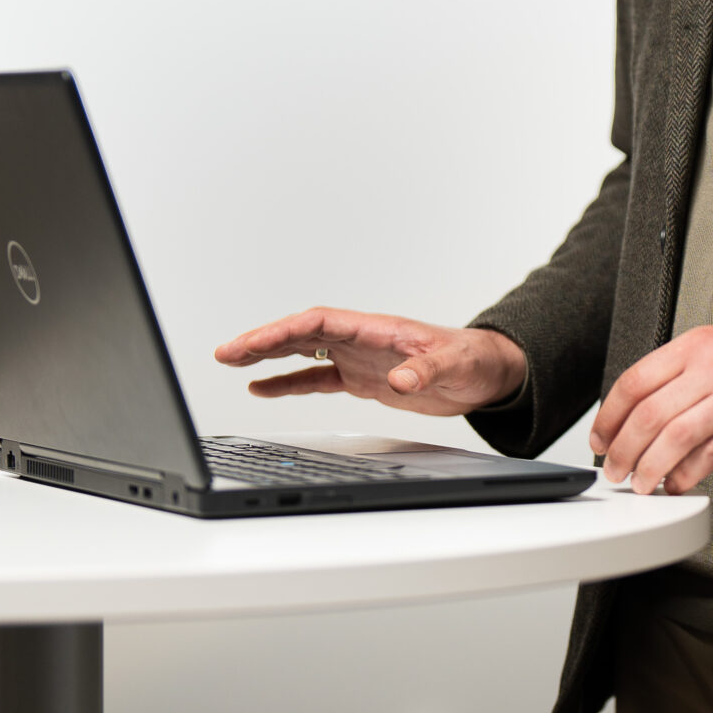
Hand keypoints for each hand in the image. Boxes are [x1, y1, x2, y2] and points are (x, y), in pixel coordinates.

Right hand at [213, 309, 526, 419]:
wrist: (488, 372)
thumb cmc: (473, 359)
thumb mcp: (454, 365)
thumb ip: (426, 370)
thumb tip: (402, 380)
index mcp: (377, 328)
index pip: (318, 323)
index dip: (282, 331)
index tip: (252, 343)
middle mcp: (362, 339)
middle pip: (300, 333)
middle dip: (261, 342)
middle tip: (224, 352)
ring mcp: (359, 357)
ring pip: (302, 351)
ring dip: (267, 357)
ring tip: (231, 362)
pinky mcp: (364, 377)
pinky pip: (317, 377)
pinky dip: (288, 382)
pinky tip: (263, 388)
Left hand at [590, 321, 712, 496]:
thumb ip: (685, 374)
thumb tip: (644, 412)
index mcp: (699, 344)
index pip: (635, 381)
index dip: (609, 416)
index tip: (600, 438)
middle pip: (649, 413)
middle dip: (623, 450)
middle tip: (614, 470)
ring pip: (674, 436)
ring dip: (649, 468)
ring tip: (640, 484)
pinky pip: (709, 455)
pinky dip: (686, 475)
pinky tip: (677, 485)